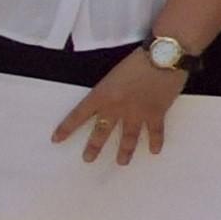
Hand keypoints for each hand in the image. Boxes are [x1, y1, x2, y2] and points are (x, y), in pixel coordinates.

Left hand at [56, 48, 185, 162]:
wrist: (164, 57)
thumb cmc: (138, 60)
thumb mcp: (115, 74)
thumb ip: (110, 90)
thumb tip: (111, 100)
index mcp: (102, 95)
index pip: (78, 115)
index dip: (66, 128)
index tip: (56, 140)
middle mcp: (116, 108)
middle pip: (101, 131)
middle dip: (94, 147)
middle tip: (88, 159)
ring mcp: (137, 113)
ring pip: (128, 137)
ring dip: (124, 151)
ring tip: (121, 162)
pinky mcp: (156, 113)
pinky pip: (155, 132)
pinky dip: (155, 142)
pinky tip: (153, 151)